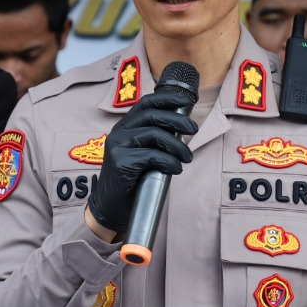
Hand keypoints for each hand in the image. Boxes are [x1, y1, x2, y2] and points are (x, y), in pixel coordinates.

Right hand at [85, 88, 196, 233]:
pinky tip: (176, 169)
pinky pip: (153, 156)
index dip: (166, 99)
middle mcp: (119, 132)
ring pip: (155, 134)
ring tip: (187, 157)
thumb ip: (157, 140)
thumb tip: (184, 129)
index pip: (146, 103)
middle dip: (177, 120)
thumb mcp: (144, 154)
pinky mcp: (121, 161)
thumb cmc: (133, 180)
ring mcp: (118, 145)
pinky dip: (170, 162)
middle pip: (152, 115)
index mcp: (125, 126)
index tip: (185, 102)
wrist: (112, 207)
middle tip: (194, 130)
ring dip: (177, 145)